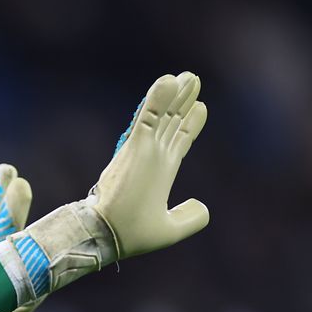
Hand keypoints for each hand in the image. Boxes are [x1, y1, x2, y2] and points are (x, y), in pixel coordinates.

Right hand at [91, 71, 209, 257]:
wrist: (109, 235)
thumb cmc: (132, 235)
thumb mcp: (170, 230)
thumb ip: (190, 219)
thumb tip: (202, 205)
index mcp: (161, 174)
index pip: (179, 142)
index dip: (191, 125)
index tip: (200, 107)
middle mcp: (152, 157)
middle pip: (172, 122)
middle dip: (183, 101)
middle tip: (193, 79)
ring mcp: (144, 150)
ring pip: (162, 114)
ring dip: (174, 93)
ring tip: (186, 76)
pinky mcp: (136, 147)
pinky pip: (149, 117)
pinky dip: (157, 98)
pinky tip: (168, 80)